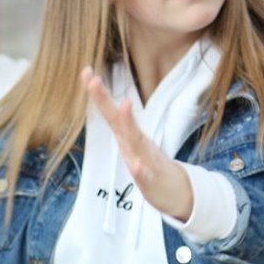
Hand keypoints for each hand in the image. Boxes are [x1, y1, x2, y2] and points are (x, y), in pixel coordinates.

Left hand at [80, 68, 193, 219]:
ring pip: (136, 141)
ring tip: (124, 104)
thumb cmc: (149, 167)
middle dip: (105, 100)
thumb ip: (121, 126)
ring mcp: (146, 159)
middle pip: (118, 119)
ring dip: (129, 123)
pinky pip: (145, 175)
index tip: (86, 71)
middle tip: (94, 80)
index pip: (109, 112)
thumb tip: (112, 104)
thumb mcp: (131, 145)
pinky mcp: (152, 180)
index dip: (97, 93)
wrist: (176, 191)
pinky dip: (141, 170)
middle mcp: (136, 142)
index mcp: (127, 136)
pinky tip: (136, 166)